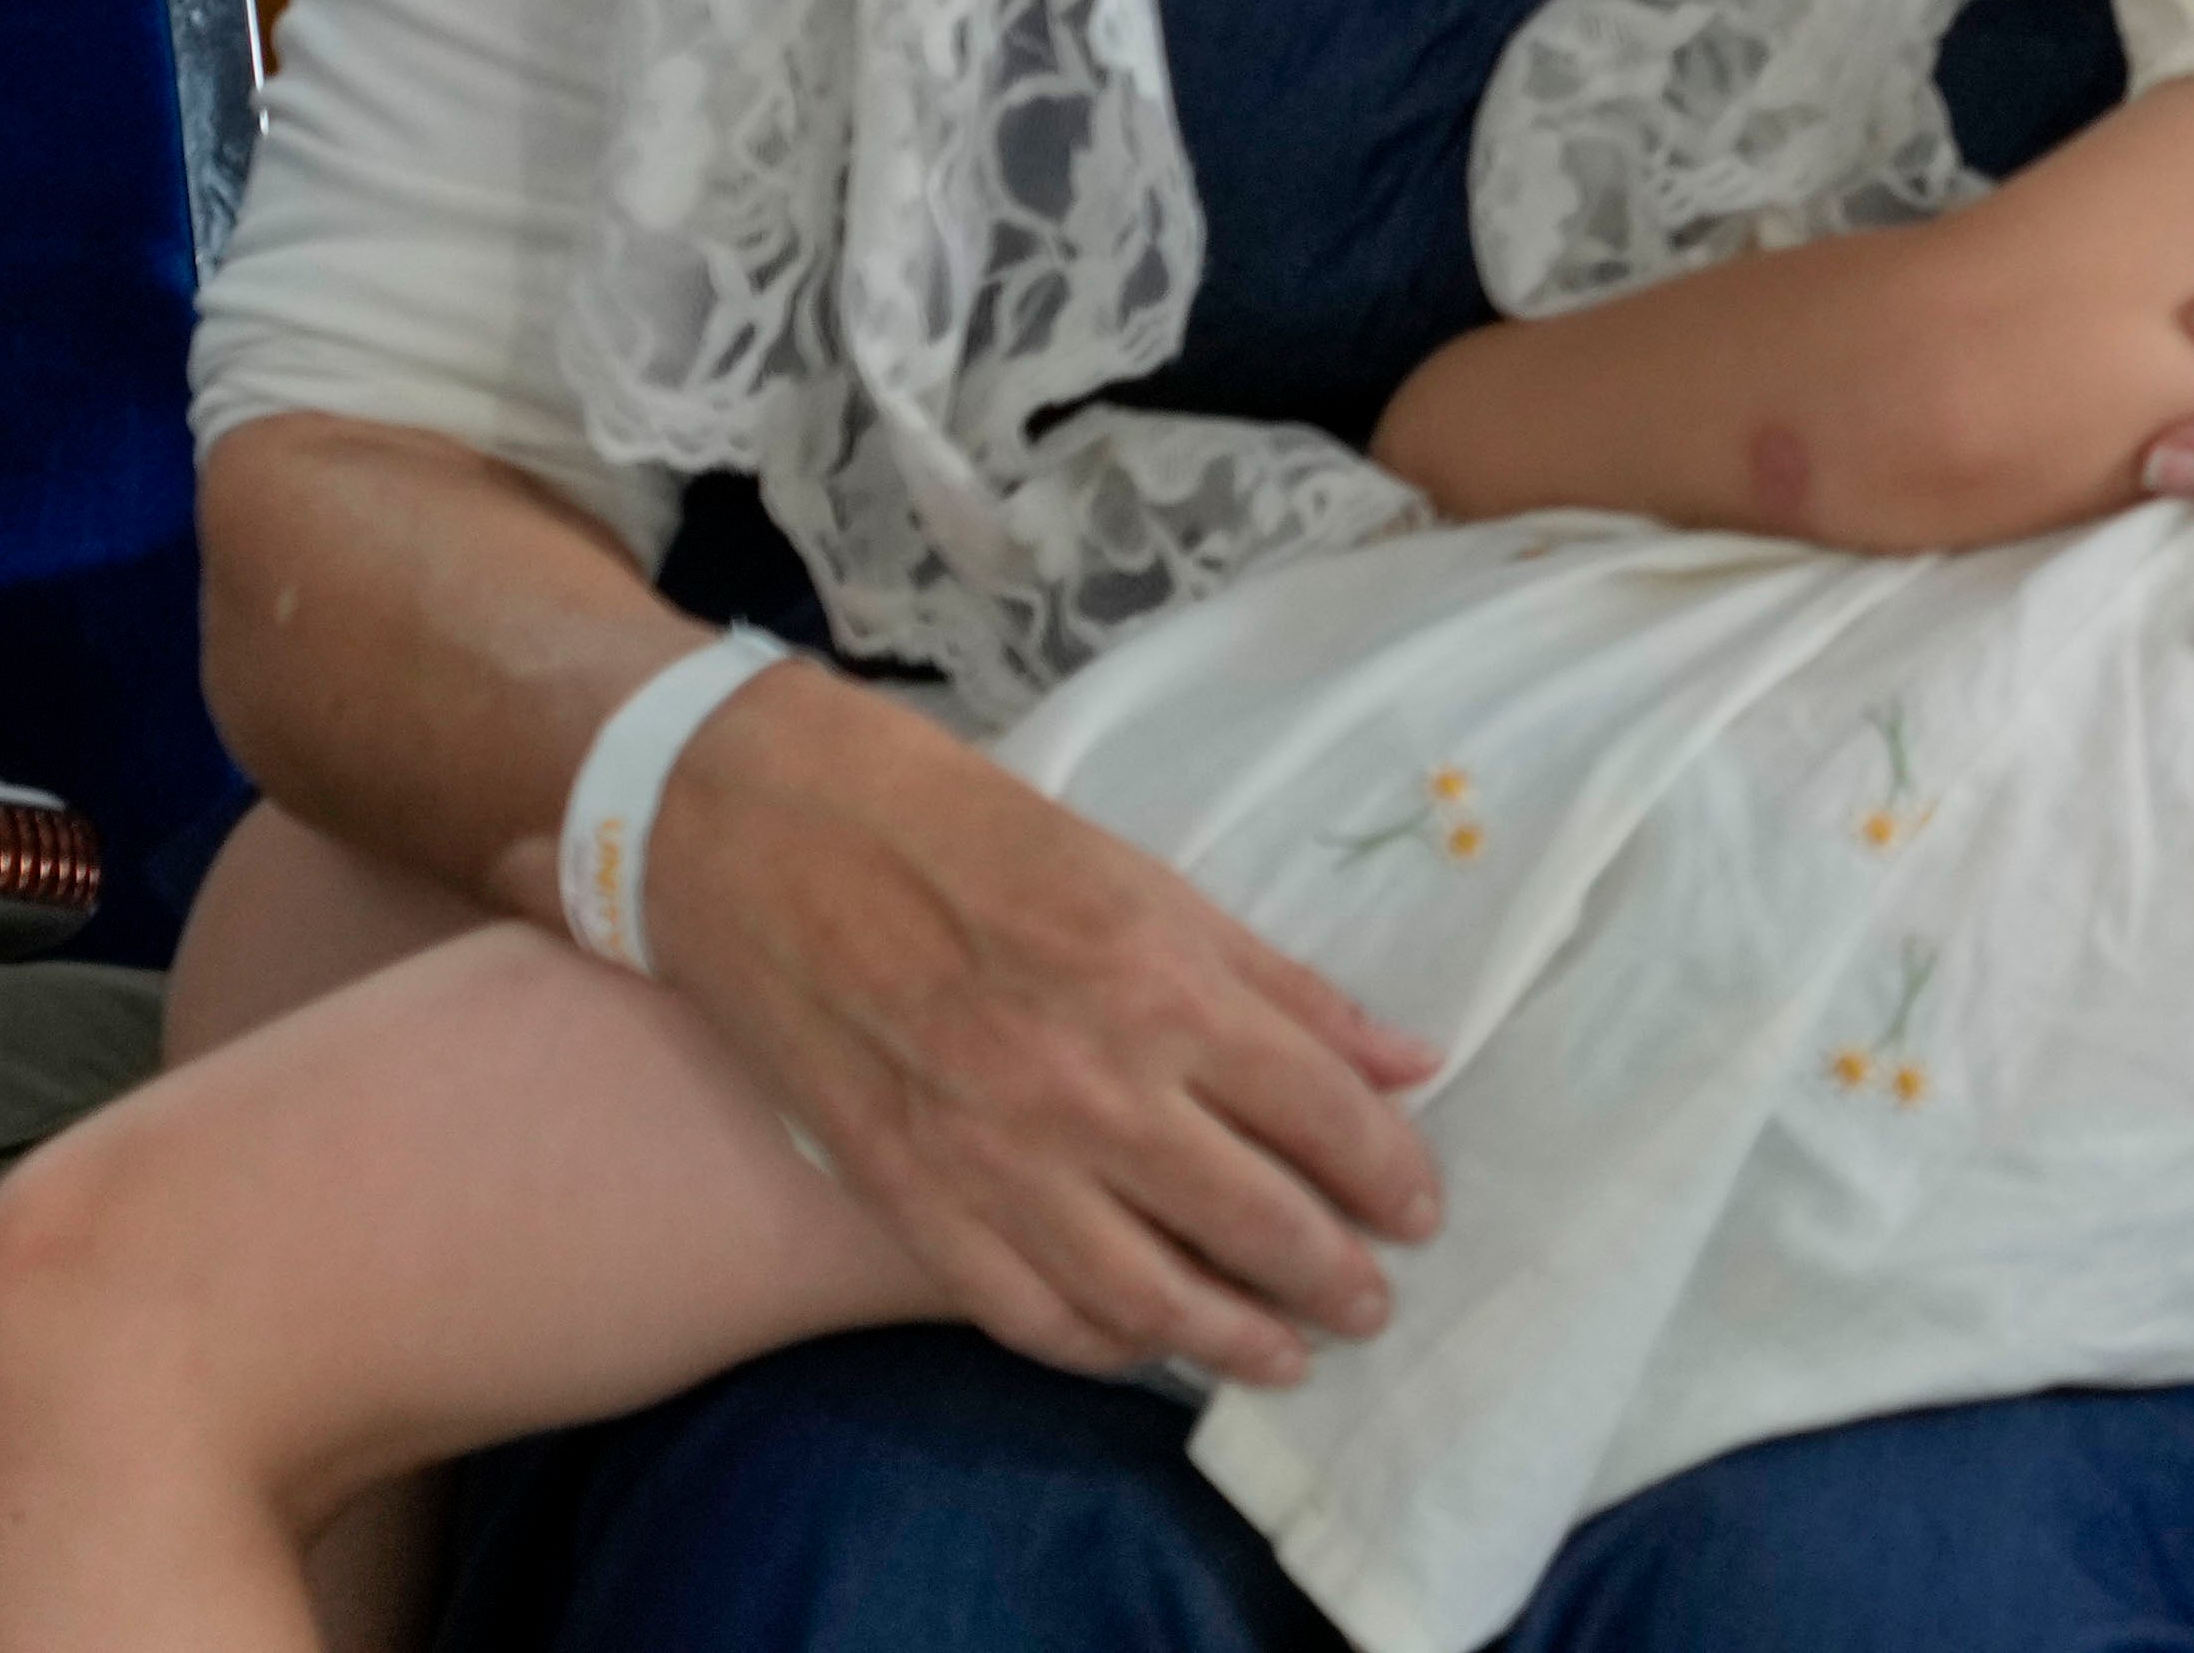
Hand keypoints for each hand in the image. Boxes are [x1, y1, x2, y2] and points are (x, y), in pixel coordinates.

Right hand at [636, 660, 1441, 1388]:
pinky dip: (1100, 1347)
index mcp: (1160, 990)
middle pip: (1251, 1221)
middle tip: (1373, 1303)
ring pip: (1142, 1298)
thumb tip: (1407, 1062)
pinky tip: (1150, 1345)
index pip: (1320, 1115)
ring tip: (1288, 1354)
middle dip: (1332, 1277)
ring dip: (1231, 1339)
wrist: (773, 838)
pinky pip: (1023, 1313)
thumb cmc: (977, 839)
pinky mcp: (905, 1198)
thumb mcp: (1151, 882)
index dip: (1387, 1176)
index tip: (1420, 1212)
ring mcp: (988, 1158)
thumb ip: (1282, 986)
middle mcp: (1086, 1091)